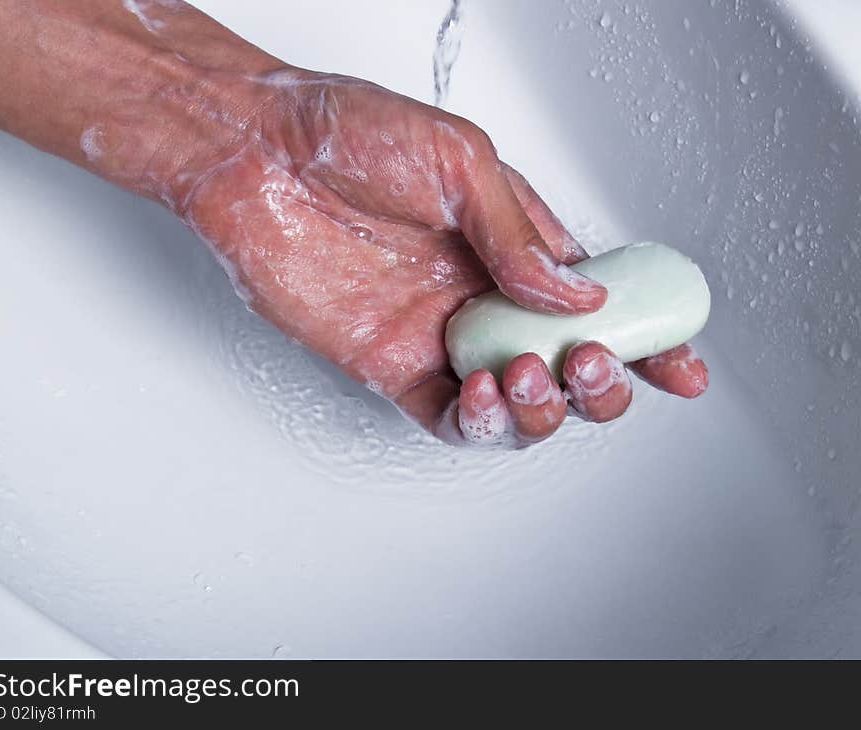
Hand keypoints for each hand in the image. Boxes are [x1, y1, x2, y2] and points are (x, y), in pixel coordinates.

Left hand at [175, 66, 707, 446]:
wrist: (254, 156)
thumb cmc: (346, 133)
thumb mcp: (458, 162)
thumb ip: (520, 238)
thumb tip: (578, 297)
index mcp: (513, 244)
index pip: (595, 303)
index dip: (647, 336)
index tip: (681, 362)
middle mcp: (484, 295)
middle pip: (567, 365)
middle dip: (602, 381)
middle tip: (597, 362)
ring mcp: (441, 335)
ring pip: (518, 404)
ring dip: (544, 406)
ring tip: (533, 370)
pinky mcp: (392, 365)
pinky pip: (450, 418)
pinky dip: (482, 421)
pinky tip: (486, 391)